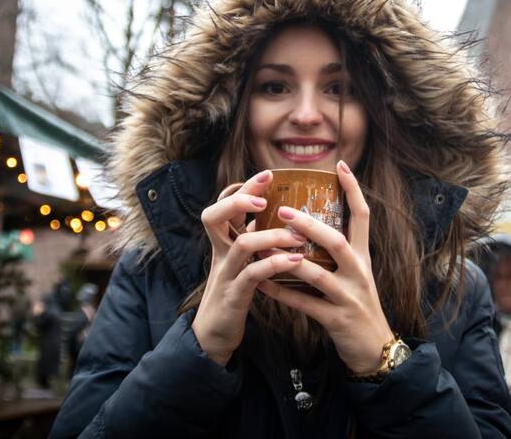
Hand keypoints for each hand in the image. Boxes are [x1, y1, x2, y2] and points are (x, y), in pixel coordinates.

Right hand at [192, 169, 306, 365]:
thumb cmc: (236, 292)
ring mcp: (226, 274)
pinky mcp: (234, 296)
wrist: (215, 334)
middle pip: (213, 216)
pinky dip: (274, 265)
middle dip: (239, 200)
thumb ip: (255, 239)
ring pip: (241, 245)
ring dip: (271, 235)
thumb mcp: (243, 260)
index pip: (223, 205)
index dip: (242, 188)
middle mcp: (221, 253)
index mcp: (224, 241)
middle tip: (266, 197)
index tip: (268, 175)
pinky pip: (252, 275)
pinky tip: (295, 261)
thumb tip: (284, 218)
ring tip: (297, 236)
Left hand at [256, 160, 394, 374]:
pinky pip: (304, 304)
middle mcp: (359, 271)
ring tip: (265, 245)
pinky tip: (262, 284)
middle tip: (284, 210)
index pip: (362, 216)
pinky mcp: (336, 319)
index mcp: (363, 256)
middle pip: (338, 241)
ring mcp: (348, 296)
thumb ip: (337, 249)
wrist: (373, 348)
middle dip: (311, 226)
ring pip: (319, 273)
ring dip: (290, 259)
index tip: (340, 164)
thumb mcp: (355, 272)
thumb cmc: (357, 304)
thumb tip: (310, 221)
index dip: (353, 189)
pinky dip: (283, 293)